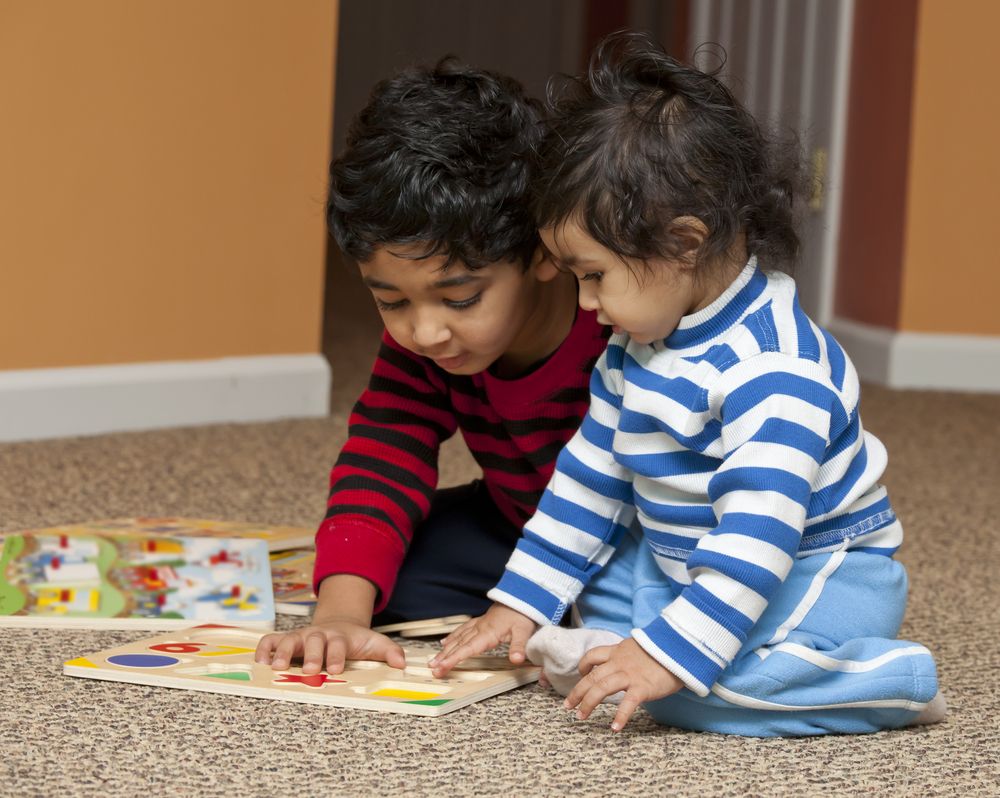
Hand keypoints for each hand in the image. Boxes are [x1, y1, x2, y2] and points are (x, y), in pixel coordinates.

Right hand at [254, 618, 405, 674]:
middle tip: (311, 670)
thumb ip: (389, 651)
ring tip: (277, 667)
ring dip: (283, 652)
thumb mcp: (374, 643)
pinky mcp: (285, 640)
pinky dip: (263, 649)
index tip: (336, 669)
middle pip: (312, 641)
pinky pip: (270, 641)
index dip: (336, 655)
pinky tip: (260, 662)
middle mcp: (317, 635)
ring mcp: (300, 637)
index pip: (337, 644)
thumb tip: (402, 663)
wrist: (338, 624)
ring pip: (288, 640)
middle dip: (311, 655)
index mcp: (339, 637)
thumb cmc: (355, 640)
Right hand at [428, 603, 536, 676]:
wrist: (521, 596)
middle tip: (432, 669)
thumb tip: (515, 660)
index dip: (453, 659)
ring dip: (445, 650)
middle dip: (444, 657)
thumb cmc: (522, 614)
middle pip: (458, 645)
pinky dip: (452, 637)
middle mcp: (480, 629)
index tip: (441, 668)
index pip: (467, 649)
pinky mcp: (480, 622)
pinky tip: (445, 642)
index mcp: (488, 633)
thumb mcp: (524, 631)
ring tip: (434, 660)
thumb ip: (518, 646)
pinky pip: (462, 630)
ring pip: (457, 638)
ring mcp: (478, 625)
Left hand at [564, 637, 683, 731]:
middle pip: (592, 676)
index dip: (583, 666)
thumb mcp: (641, 646)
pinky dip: (620, 716)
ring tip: (581, 717)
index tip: (581, 675)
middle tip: (568, 706)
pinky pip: (627, 703)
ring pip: (601, 688)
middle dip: (578, 692)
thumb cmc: (664, 649)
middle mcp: (619, 662)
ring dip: (588, 703)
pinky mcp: (643, 687)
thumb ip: (630, 655)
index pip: (593, 656)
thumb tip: (626, 663)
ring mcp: (630, 675)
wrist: (681, 647)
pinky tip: (614, 728)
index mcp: (618, 651)